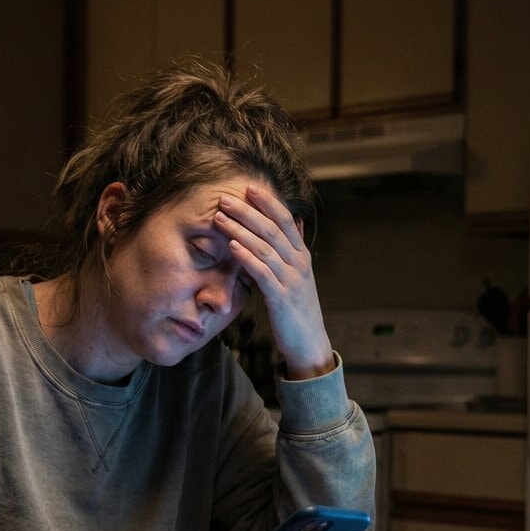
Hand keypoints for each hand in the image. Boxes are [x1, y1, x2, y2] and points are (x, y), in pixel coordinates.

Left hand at [214, 185, 333, 378]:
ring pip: (265, 247)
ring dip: (240, 230)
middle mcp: (298, 263)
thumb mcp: (298, 276)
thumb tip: (294, 222)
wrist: (309, 343)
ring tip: (220, 218)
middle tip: (224, 198)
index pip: (286, 220)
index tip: (249, 187)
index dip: (268, 202)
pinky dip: (247, 257)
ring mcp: (291, 280)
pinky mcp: (281, 298)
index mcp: (301, 256)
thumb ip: (294, 249)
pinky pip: (263, 273)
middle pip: (272, 229)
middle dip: (247, 211)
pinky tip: (232, 246)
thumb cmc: (298, 309)